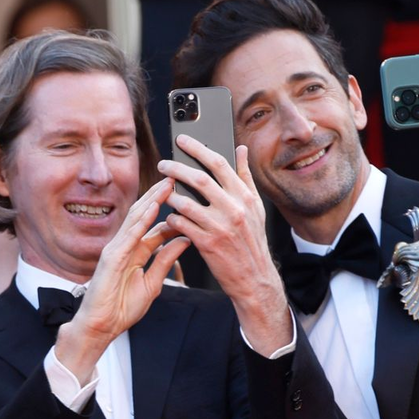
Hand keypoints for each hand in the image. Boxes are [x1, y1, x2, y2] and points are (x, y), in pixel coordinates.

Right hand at [53, 177, 188, 383]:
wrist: (102, 326)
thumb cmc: (122, 308)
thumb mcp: (153, 283)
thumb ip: (166, 261)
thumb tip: (185, 240)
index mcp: (136, 252)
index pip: (157, 227)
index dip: (173, 212)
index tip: (191, 199)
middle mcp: (126, 246)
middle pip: (146, 215)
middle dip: (162, 196)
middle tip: (180, 178)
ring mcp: (117, 249)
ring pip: (136, 219)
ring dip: (153, 200)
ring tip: (168, 184)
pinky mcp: (111, 257)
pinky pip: (128, 235)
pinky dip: (141, 221)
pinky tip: (152, 208)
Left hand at [158, 139, 292, 354]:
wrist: (254, 278)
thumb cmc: (252, 241)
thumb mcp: (255, 207)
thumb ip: (245, 176)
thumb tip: (240, 149)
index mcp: (244, 197)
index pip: (218, 163)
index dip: (197, 148)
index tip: (182, 140)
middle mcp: (233, 209)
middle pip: (199, 179)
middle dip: (176, 168)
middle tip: (163, 164)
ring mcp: (220, 227)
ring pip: (186, 202)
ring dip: (170, 195)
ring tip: (163, 193)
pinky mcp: (207, 244)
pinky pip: (181, 225)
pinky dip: (172, 219)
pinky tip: (170, 217)